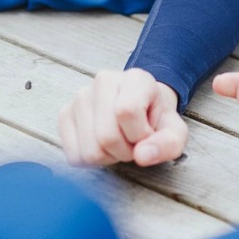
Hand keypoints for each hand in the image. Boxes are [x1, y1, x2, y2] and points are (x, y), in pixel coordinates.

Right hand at [58, 68, 186, 168]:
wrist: (141, 108)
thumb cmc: (155, 120)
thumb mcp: (174, 132)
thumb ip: (167, 144)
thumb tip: (142, 156)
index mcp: (135, 78)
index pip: (127, 111)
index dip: (140, 134)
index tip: (148, 133)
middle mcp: (103, 81)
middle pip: (106, 136)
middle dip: (125, 151)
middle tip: (133, 142)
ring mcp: (80, 97)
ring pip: (89, 150)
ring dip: (108, 157)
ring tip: (119, 142)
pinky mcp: (65, 114)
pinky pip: (74, 156)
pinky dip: (91, 160)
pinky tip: (102, 145)